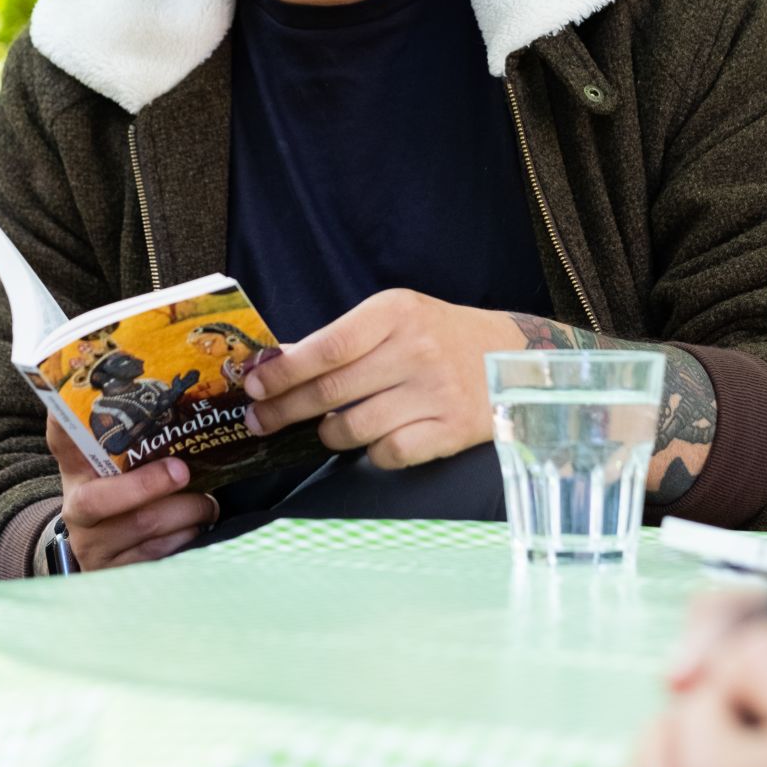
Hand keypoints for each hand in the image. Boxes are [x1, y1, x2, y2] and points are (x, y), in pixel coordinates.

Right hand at [46, 418, 218, 570]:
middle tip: (183, 470)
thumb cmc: (124, 492)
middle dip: (148, 484)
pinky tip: (198, 526)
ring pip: (142, 526)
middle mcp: (75, 509)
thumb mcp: (117, 464)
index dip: (65, 426)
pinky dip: (184, 537)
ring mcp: (92, 546)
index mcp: (76, 469)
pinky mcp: (114, 574)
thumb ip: (131, 433)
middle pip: (101, 499)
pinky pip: (156, 556)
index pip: (61, 440)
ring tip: (208, 502)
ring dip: (185, 511)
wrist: (108, 548)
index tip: (75, 407)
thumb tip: (155, 381)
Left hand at [242, 290, 511, 468]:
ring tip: (324, 429)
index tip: (253, 386)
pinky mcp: (451, 430)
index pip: (327, 347)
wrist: (514, 356)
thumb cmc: (439, 336)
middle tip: (258, 421)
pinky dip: (371, 453)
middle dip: (284, 410)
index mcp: (396, 313)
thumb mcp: (393, 319)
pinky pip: (388, 454)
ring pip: (355, 428)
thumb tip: (274, 363)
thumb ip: (339, 341)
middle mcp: (416, 349)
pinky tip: (373, 440)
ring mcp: (436, 392)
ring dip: (327, 434)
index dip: (285, 372)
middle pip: (332, 391)